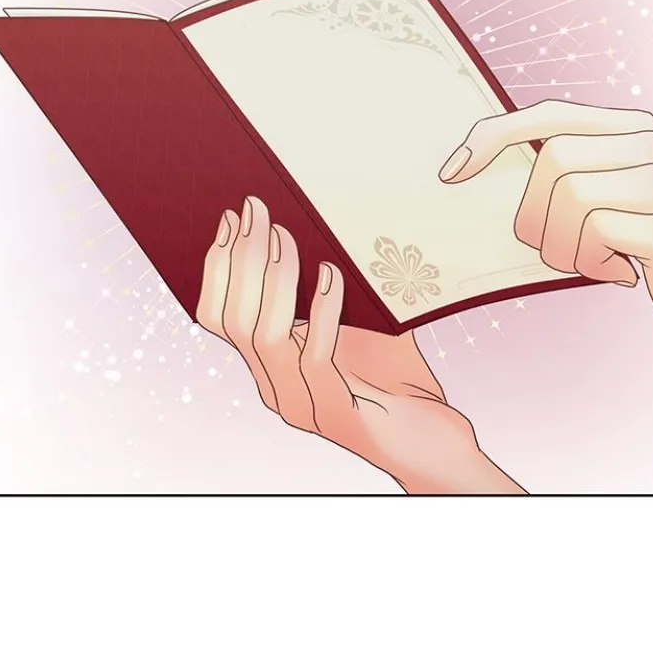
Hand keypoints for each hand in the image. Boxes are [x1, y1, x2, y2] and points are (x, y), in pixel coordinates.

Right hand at [196, 195, 520, 493]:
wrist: (434, 440)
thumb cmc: (396, 378)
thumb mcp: (358, 322)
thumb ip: (331, 285)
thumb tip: (321, 216)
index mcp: (270, 365)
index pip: (218, 316)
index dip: (218, 267)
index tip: (232, 217)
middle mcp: (275, 387)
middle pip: (234, 320)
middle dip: (241, 259)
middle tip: (256, 211)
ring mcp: (301, 405)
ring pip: (263, 337)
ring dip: (274, 279)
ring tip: (288, 235)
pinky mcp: (336, 416)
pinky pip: (315, 358)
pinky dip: (321, 311)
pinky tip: (333, 275)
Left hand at [440, 102, 652, 318]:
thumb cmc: (648, 243)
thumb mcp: (612, 200)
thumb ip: (571, 178)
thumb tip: (478, 171)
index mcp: (633, 128)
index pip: (551, 113)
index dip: (496, 135)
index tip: (453, 171)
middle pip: (556, 159)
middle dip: (535, 215)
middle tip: (556, 250)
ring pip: (572, 197)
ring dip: (564, 246)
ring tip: (591, 263)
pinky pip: (599, 232)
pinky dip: (592, 262)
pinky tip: (621, 273)